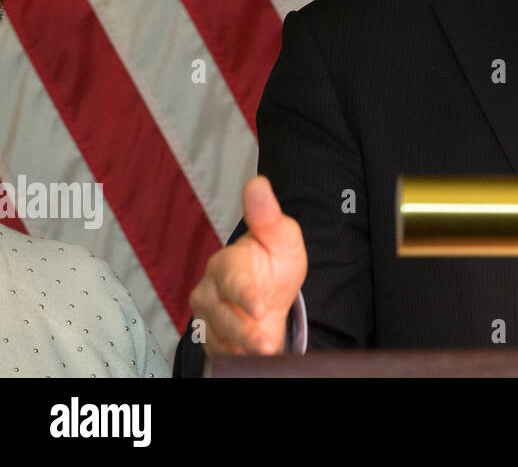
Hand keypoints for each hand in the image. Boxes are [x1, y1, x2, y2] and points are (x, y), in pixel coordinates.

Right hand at [188, 176, 307, 356]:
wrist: (269, 287)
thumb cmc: (272, 258)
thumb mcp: (280, 235)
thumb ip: (267, 213)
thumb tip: (258, 182)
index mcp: (226, 264)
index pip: (231, 281)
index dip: (244, 294)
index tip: (259, 306)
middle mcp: (210, 293)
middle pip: (221, 316)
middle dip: (243, 332)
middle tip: (266, 344)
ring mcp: (209, 319)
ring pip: (219, 338)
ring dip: (241, 350)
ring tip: (265, 355)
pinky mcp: (214, 341)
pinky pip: (221, 354)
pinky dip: (237, 359)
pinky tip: (254, 362)